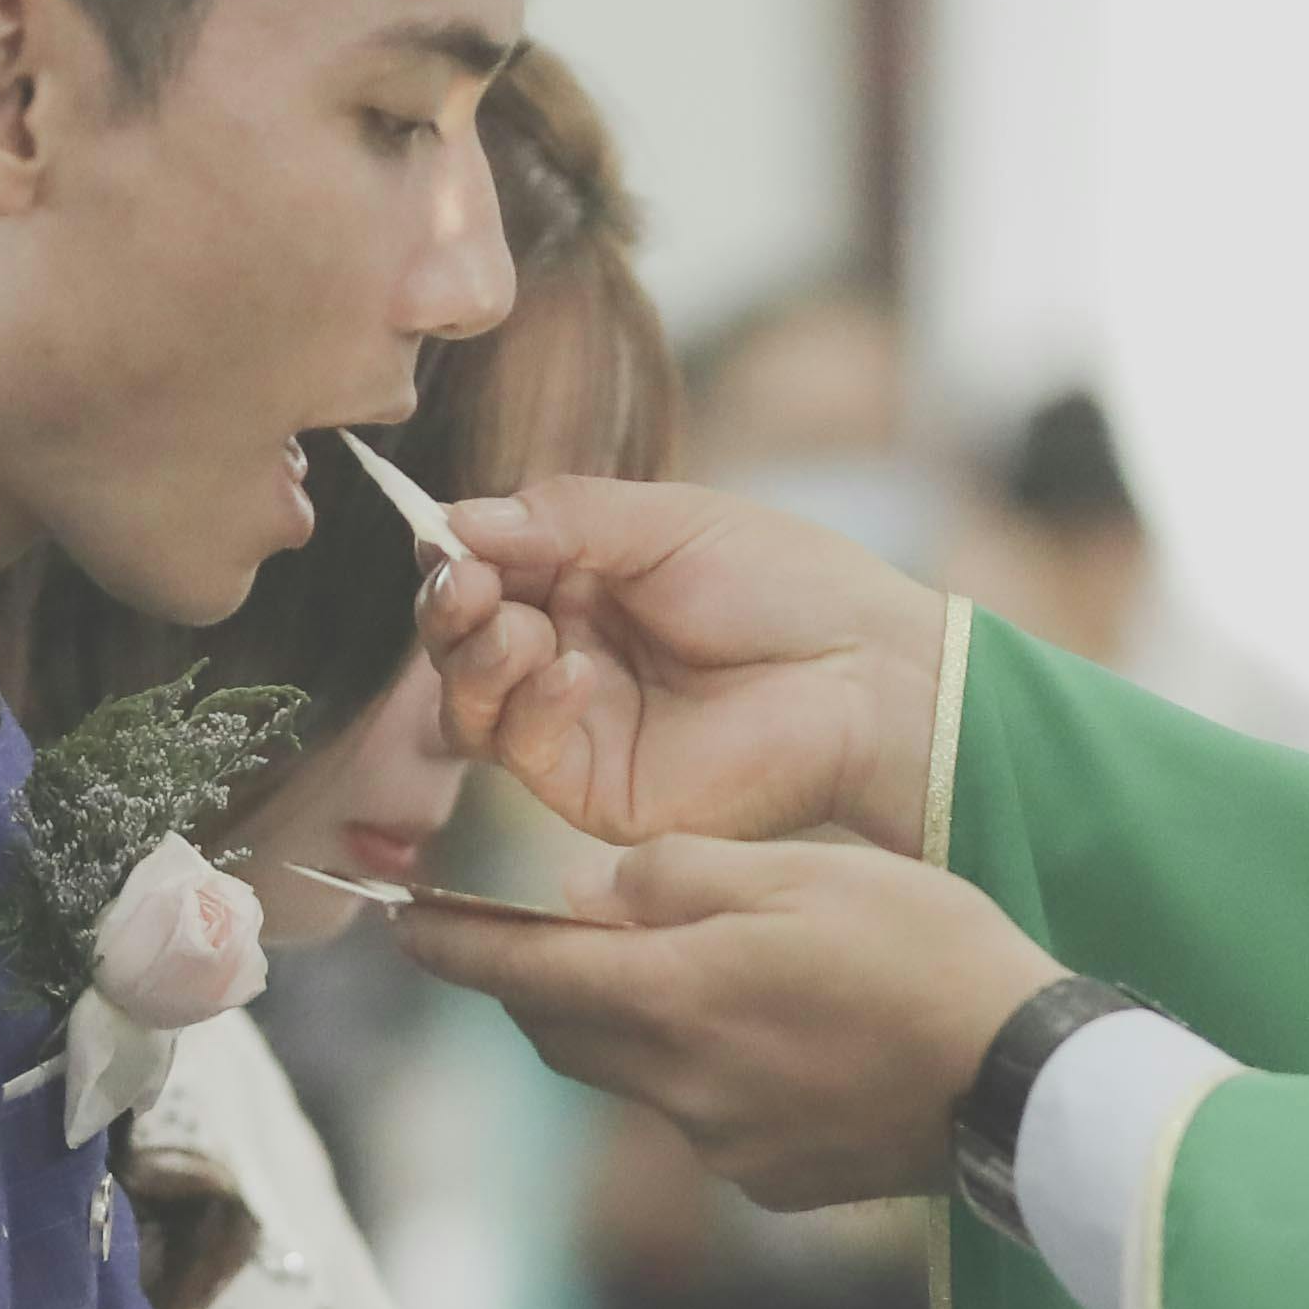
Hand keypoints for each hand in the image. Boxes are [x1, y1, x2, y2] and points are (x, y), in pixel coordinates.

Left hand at [399, 837, 1054, 1211]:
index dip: (452, 949)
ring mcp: (724, 1146)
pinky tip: (767, 1032)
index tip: (400, 923)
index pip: (520, 976)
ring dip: (623, 1025)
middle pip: (560, 1036)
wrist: (1024, 1082)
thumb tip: (588, 897)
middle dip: (532, 985)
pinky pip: (701, 1115)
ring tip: (670, 968)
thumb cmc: (922, 950)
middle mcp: (677, 1088)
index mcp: (672, 999)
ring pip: (631, 1076)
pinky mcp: (774, 1180)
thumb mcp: (798, 870)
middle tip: (525, 934)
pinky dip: (699, 1068)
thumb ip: (676, 879)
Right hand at [416, 480, 956, 858]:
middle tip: (468, 584)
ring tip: (516, 629)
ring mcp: (577, 727)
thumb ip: (561, 518)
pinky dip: (530, 707)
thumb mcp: (666, 523)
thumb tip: (452, 522)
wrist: (865, 674)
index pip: (482, 570)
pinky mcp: (595, 789)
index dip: (451, 554)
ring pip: (469, 705)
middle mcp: (568, 655)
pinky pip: (521, 751)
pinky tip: (574, 673)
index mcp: (585, 584)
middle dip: (450, 608)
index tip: (443, 536)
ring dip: (473, 659)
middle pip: (459, 640)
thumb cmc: (787, 586)